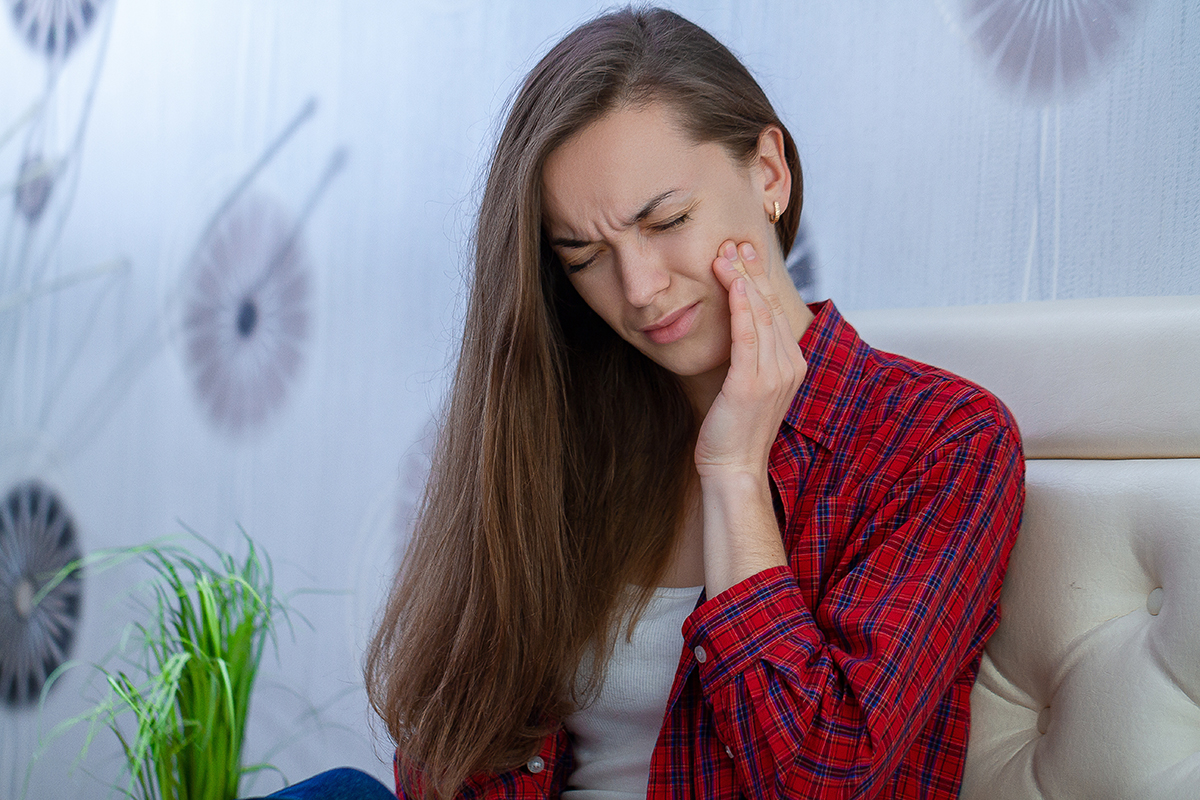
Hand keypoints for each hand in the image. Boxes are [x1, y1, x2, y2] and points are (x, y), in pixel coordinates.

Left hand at [694, 240, 805, 595]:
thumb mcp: (747, 384)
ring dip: (743, 281)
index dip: (761, 279)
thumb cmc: (734, 428)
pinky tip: (733, 285)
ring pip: (760, 315)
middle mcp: (789, 366)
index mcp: (792, 364)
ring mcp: (773, 375)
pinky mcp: (752, 385)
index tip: (744, 253)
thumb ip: (749, 355)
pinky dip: (742, 308)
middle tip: (735, 242)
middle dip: (752, 271)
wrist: (733, 468)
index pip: (776, 310)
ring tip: (727, 254)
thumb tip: (735, 324)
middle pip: (771, 306)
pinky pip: (748, 337)